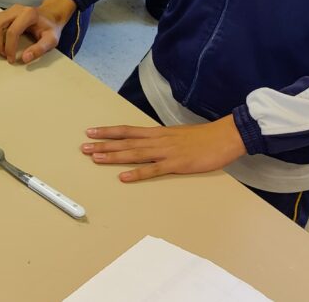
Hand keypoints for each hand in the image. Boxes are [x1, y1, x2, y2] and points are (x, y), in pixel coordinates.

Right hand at [0, 0, 74, 63]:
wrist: (49, 16)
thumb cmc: (50, 27)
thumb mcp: (51, 40)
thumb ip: (40, 49)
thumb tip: (25, 58)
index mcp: (28, 14)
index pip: (12, 31)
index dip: (9, 48)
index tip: (11, 59)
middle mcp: (16, 9)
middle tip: (4, 54)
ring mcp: (8, 10)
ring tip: (0, 49)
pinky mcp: (3, 13)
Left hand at [80, 115, 245, 181]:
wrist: (225, 136)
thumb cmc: (202, 137)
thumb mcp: (177, 134)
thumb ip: (161, 139)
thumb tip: (147, 143)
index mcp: (157, 133)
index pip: (127, 130)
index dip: (108, 131)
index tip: (90, 131)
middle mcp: (157, 140)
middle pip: (125, 142)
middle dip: (103, 145)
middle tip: (84, 147)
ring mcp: (166, 152)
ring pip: (134, 154)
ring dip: (113, 157)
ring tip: (95, 158)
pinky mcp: (176, 165)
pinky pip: (153, 170)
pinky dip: (137, 173)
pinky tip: (123, 177)